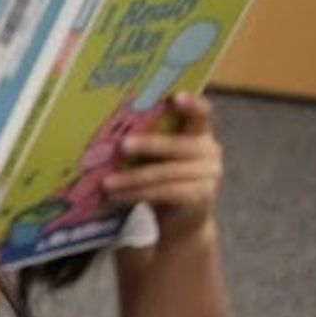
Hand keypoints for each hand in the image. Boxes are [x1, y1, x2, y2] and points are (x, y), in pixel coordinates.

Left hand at [105, 91, 224, 234]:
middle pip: (179, 145)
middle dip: (149, 144)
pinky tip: (115, 195)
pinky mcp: (201, 197)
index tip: (176, 97)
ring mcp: (209, 175)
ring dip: (133, 177)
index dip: (191, 104)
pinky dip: (137, 193)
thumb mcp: (156, 156)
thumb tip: (105, 134)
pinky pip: (165, 192)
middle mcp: (209, 150)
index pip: (201, 113)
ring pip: (166, 172)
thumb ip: (147, 140)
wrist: (180, 219)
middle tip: (122, 145)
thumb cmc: (162, 179)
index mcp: (199, 133)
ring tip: (106, 182)